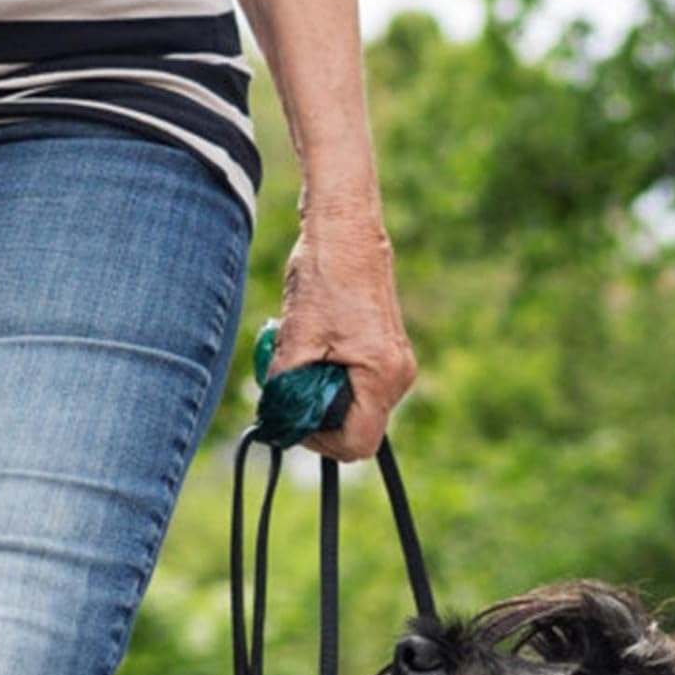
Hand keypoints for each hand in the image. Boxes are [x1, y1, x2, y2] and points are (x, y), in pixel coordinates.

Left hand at [268, 214, 416, 461]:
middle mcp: (398, 374)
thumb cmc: (324, 278)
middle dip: (316, 414)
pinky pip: (355, 380)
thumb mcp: (296, 340)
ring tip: (296, 358)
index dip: (319, 443)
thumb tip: (276, 423)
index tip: (292, 421)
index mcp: (382, 376)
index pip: (357, 444)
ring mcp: (395, 361)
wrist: (344, 230)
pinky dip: (328, 374)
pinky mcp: (385, 348)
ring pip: (353, 403)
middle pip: (356, 426)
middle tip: (287, 387)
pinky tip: (309, 346)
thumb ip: (288, 389)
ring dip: (319, 392)